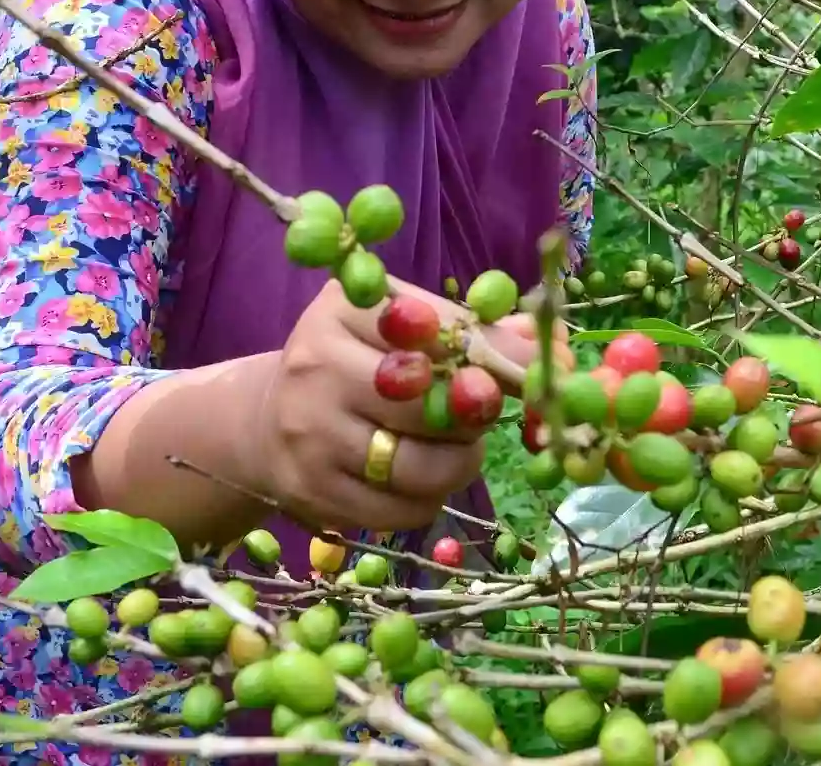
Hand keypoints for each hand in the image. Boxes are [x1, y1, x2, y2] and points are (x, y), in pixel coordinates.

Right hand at [241, 276, 573, 536]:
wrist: (265, 422)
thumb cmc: (356, 363)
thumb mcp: (400, 326)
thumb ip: (475, 331)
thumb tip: (555, 350)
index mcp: (344, 310)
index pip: (438, 331)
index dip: (496, 357)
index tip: (533, 373)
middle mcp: (318, 367)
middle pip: (431, 404)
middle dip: (475, 416)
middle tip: (482, 415)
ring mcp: (311, 435)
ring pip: (420, 466)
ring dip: (458, 464)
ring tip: (456, 449)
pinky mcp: (313, 494)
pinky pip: (400, 510)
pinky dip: (428, 499)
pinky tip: (421, 479)